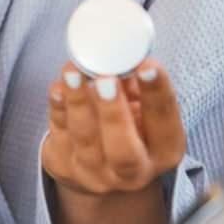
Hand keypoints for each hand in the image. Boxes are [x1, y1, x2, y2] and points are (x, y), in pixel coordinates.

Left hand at [42, 59, 186, 196]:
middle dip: (114, 112)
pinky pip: (59, 135)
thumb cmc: (127, 125)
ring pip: (86, 139)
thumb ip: (135, 83)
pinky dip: (58, 108)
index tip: (147, 66)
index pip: (165, 122)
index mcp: (164, 151)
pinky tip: (58, 88)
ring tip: (73, 72)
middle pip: (124, 149)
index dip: (157, 93)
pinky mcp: (63, 166)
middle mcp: (133, 171)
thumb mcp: (141, 107)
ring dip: (78, 102)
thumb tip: (121, 50)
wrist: (101, 168)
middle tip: (106, 79)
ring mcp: (95, 173)